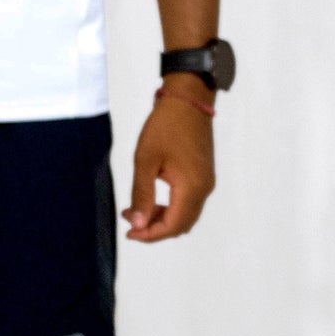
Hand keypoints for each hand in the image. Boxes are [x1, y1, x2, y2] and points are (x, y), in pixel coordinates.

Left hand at [123, 90, 215, 242]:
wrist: (188, 100)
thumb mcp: (146, 161)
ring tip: (135, 210)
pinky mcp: (203, 176)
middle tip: (129, 220)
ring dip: (161, 219)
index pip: (172, 226)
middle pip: (180, 225)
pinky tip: (151, 199)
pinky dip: (170, 208)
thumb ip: (142, 195)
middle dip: (154, 229)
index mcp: (192, 188)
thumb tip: (138, 225)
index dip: (150, 235)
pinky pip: (188, 203)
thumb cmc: (164, 126)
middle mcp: (204, 189)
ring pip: (185, 216)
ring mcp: (206, 183)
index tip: (128, 232)